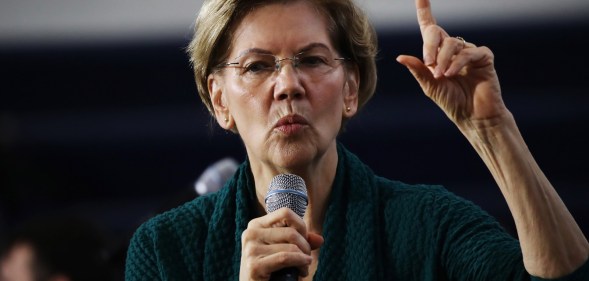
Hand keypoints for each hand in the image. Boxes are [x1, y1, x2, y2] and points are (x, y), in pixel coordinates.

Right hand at [239, 208, 323, 280]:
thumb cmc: (271, 270)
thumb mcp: (284, 250)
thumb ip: (300, 241)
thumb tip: (320, 239)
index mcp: (255, 225)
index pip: (285, 213)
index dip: (301, 226)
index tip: (304, 240)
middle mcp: (250, 234)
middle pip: (291, 232)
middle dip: (305, 246)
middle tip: (306, 259)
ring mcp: (251, 249)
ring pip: (291, 246)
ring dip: (304, 259)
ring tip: (303, 269)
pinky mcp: (254, 266)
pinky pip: (286, 258)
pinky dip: (300, 263)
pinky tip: (302, 271)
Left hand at [397, 0, 507, 127]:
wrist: (473, 117)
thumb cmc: (452, 102)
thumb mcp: (430, 86)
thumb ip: (418, 70)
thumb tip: (399, 57)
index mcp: (438, 54)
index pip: (430, 28)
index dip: (424, 10)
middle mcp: (454, 49)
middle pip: (437, 33)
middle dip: (430, 46)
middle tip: (429, 63)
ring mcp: (469, 52)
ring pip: (452, 44)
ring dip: (444, 60)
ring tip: (442, 76)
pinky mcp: (484, 57)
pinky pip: (469, 52)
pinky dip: (458, 63)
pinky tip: (451, 74)